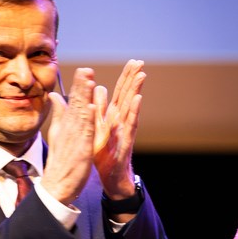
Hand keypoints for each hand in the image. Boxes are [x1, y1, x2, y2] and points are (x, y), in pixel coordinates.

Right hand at [41, 68, 104, 205]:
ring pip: (81, 114)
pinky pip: (85, 133)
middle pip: (76, 104)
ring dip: (85, 97)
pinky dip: (88, 120)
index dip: (79, 85)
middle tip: (86, 68)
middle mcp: (70, 129)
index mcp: (67, 125)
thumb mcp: (58, 133)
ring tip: (89, 81)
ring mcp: (75, 139)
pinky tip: (92, 108)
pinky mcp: (81, 150)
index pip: (73, 101)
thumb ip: (59, 114)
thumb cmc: (61, 160)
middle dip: (81, 85)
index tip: (84, 70)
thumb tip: (55, 95)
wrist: (57, 185)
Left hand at [94, 59, 145, 199]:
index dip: (126, 77)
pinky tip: (138, 99)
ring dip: (136, 90)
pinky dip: (134, 111)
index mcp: (113, 116)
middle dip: (133, 79)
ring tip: (141, 74)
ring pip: (131, 107)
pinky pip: (130, 124)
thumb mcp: (97, 127)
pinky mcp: (126, 141)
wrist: (111, 177)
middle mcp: (122, 121)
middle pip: (128, 96)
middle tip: (140, 62)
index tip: (132, 62)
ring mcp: (125, 131)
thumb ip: (97, 108)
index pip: (120, 92)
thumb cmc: (105, 154)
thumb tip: (96, 88)